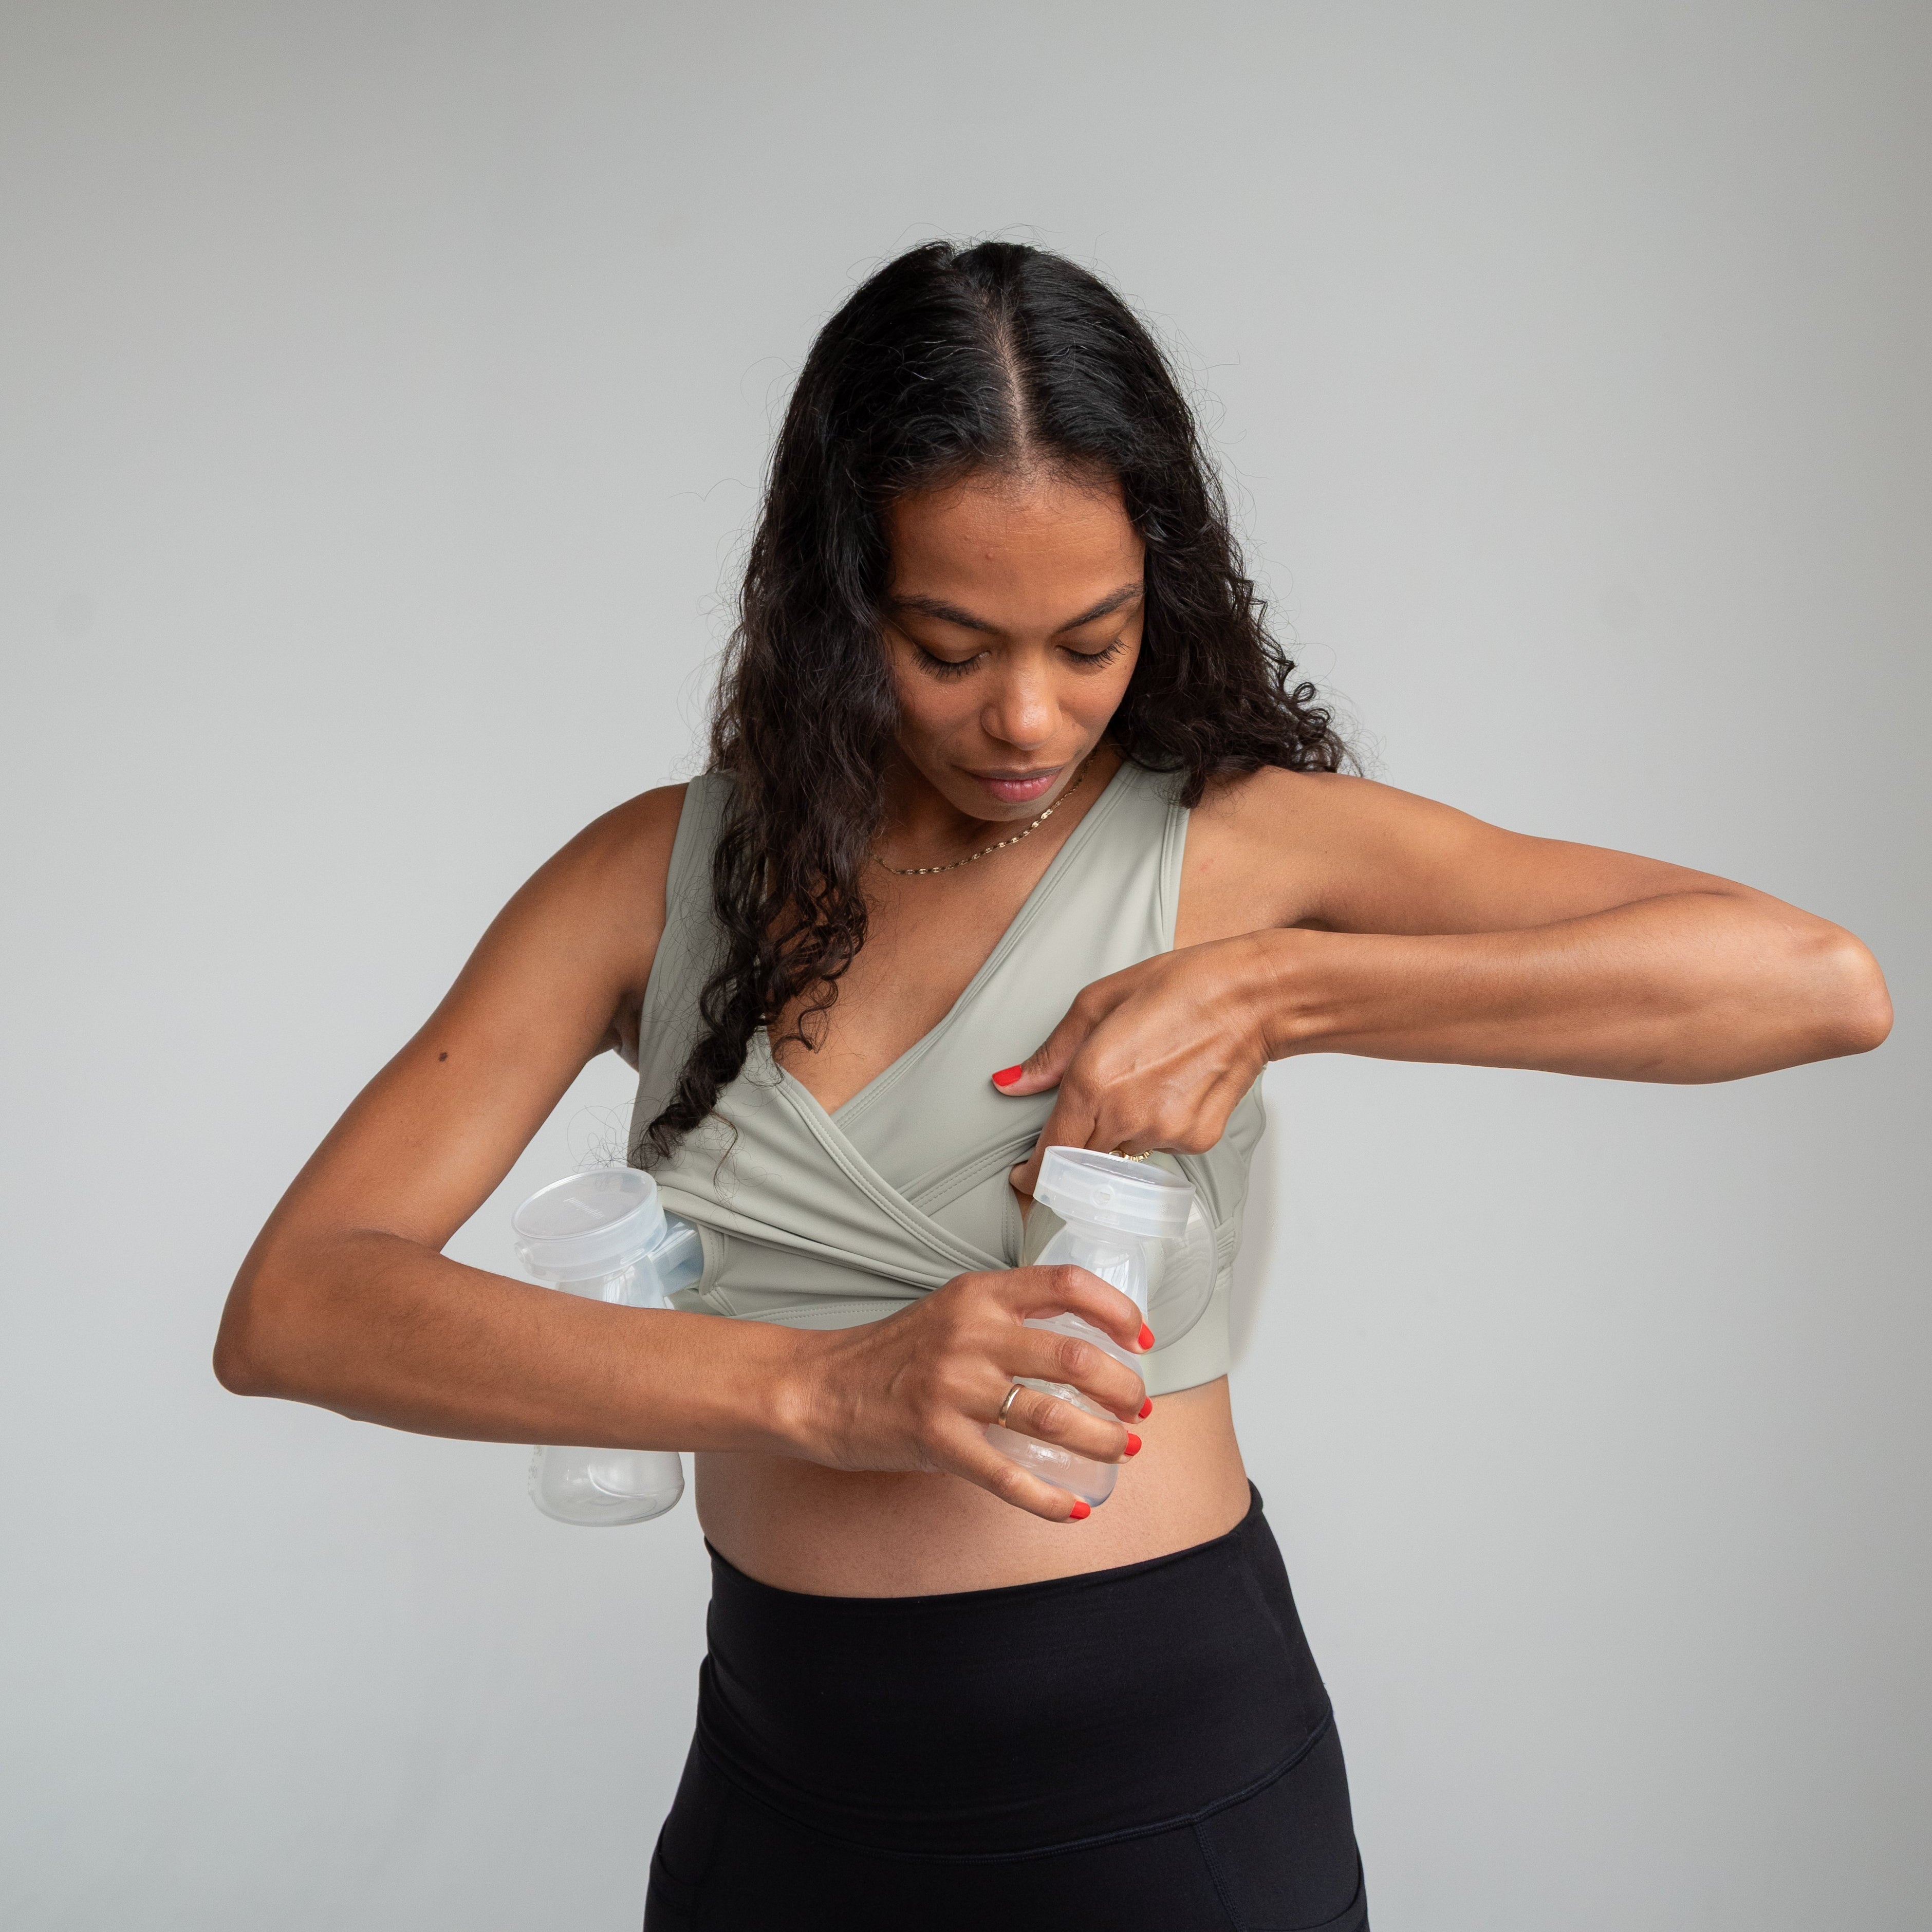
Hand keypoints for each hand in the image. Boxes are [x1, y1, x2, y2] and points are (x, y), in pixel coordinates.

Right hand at [791, 1265, 1152, 1521]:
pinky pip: (1007, 1476)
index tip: (1141, 1339)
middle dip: (1124, 1388)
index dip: (1117, 1309)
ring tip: (1124, 1449)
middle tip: (1141, 1408)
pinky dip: (1050, 1498)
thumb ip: (1007, 1315)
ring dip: (1102, 1439)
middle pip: (1075, 1356)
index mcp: (979, 1294)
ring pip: (1052, 1416)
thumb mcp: (951, 1310)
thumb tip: (1081, 1343)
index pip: (1067, 1283)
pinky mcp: (936, 1440)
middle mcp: (971, 1334)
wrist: (818, 1387)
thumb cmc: (891, 1353)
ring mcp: (953, 1388)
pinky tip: (1077, 1509)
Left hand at [999, 935, 1276, 1197]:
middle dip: (1077, 1147)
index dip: (1033, 1176)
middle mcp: (1125, 1116)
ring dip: (1120, 1131)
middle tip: (1094, 1108)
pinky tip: (1174, 1088)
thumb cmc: (1178, 987)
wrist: (1252, 997)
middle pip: (1082, 1161)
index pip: (1050, 1157)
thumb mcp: (1098, 1001)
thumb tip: (1010, 1084)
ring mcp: (1164, 1133)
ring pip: (1122, 1153)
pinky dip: (1157, 1127)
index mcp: (1091, 1082)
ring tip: (1144, 1080)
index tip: (1026, 1176)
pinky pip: (1161, 1146)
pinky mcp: (1196, 1141)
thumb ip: (1052, 1054)